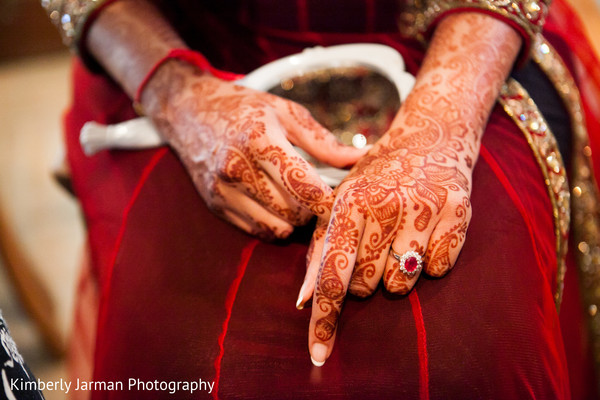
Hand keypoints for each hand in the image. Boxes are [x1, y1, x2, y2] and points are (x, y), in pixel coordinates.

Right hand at [142, 61, 367, 238]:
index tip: (341, 201)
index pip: (304, 187)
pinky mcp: (216, 205)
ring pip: (277, 228)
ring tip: (295, 199)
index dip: (329, 201)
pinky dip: (272, 223)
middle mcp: (237, 168)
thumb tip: (361, 158)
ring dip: (293, 220)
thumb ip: (324, 142)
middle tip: (316, 195)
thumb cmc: (246, 109)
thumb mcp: (286, 113)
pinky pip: (257, 231)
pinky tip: (273, 202)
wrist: (190, 112)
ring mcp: (223, 190)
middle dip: (311, 209)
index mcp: (260, 140)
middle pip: (293, 213)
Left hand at [295, 12, 521, 365]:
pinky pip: (439, 269)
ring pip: (402, 283)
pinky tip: (425, 233)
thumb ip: (321, 250)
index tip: (319, 354)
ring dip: (396, 273)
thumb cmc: (376, 179)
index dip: (324, 317)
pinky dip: (430, 261)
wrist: (429, 139)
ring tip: (399, 239)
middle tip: (373, 249)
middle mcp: (384, 206)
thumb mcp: (341, 204)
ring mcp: (423, 210)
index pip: (331, 273)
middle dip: (365, 281)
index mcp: (348, 204)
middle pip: (367, 285)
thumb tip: (304, 300)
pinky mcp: (457, 214)